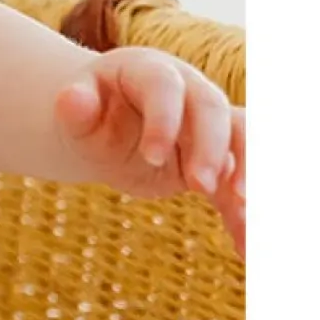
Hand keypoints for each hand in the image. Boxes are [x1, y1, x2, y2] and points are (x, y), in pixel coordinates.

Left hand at [55, 48, 245, 253]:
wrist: (109, 127)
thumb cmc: (91, 114)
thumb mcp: (76, 112)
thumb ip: (75, 108)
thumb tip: (70, 98)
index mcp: (151, 72)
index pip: (165, 87)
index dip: (164, 119)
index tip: (152, 157)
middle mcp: (189, 90)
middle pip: (213, 110)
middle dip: (211, 148)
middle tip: (202, 187)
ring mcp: (210, 123)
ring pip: (242, 138)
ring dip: (249, 173)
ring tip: (245, 212)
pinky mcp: (218, 158)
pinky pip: (239, 181)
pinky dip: (243, 213)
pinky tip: (244, 246)